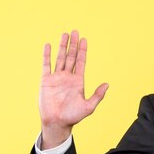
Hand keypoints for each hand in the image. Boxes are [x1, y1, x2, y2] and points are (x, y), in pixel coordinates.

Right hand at [39, 30, 108, 148]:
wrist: (57, 122)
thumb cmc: (73, 116)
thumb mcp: (89, 106)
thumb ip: (98, 95)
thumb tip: (107, 84)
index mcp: (78, 81)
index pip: (81, 62)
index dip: (82, 51)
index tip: (84, 40)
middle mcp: (68, 77)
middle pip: (71, 56)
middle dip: (73, 44)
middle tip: (75, 31)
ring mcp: (56, 78)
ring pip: (60, 58)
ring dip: (62, 46)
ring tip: (65, 34)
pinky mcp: (46, 81)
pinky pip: (46, 65)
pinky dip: (46, 55)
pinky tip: (48, 45)